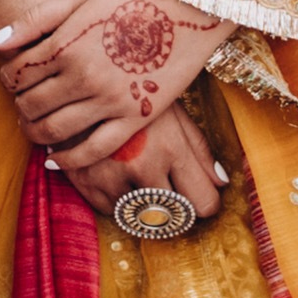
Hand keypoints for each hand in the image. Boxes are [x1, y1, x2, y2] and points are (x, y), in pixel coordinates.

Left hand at [3, 0, 225, 147]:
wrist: (189, 10)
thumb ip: (34, 19)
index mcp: (65, 45)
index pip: (16, 74)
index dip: (7, 80)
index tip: (13, 81)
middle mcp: (82, 76)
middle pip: (30, 105)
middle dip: (19, 108)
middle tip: (23, 106)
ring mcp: (109, 100)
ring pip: (54, 130)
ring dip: (34, 134)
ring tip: (33, 130)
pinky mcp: (134, 119)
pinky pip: (93, 150)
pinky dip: (68, 160)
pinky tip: (54, 160)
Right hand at [50, 109, 221, 229]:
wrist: (75, 80)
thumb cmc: (131, 93)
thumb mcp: (171, 109)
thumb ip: (198, 148)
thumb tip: (221, 182)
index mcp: (171, 146)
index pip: (202, 203)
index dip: (204, 203)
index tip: (199, 198)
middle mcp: (143, 165)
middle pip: (173, 217)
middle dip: (176, 208)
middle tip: (170, 189)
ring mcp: (112, 176)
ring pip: (141, 216)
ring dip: (143, 204)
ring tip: (137, 176)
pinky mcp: (85, 182)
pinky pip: (111, 211)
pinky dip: (116, 201)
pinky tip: (115, 175)